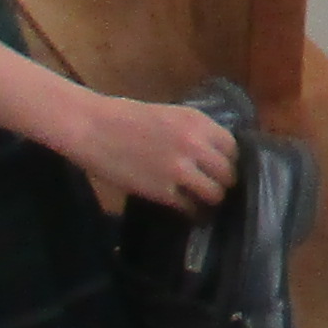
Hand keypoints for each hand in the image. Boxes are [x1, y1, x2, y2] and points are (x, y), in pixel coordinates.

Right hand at [77, 91, 240, 214]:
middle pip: (229, 172)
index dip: (230, 160)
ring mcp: (179, 169)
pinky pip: (190, 207)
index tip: (225, 167)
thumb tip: (215, 151)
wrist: (93, 128)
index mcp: (198, 121)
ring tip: (204, 201)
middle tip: (217, 187)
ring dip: (212, 199)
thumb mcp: (171, 115)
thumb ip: (195, 132)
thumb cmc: (127, 117)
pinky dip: (192, 212)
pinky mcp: (162, 191)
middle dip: (225, 182)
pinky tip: (189, 211)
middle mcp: (195, 144)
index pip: (233, 147)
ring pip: (215, 193)